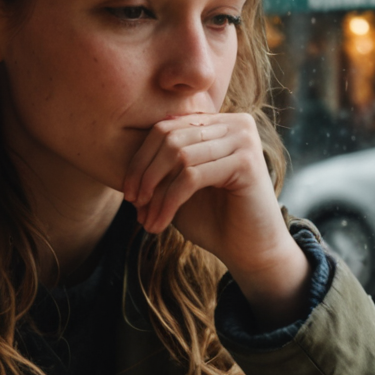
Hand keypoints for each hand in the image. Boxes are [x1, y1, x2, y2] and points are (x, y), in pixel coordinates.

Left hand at [122, 113, 309, 326]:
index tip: (129, 192)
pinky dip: (169, 201)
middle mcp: (235, 123)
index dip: (140, 159)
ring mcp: (243, 139)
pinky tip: (160, 223)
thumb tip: (123, 154)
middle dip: (145, 174)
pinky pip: (192, 176)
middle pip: (170, 137)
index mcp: (218, 123)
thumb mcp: (179, 187)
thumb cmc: (214, 219)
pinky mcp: (246, 162)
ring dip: (156, 193)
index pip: (166, 127)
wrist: (250, 251)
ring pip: (179, 156)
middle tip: (134, 204)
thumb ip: (160, 166)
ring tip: (147, 220)